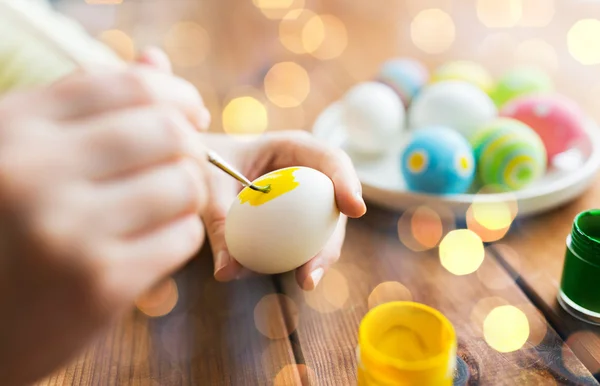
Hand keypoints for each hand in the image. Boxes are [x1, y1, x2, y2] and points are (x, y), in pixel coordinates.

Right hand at [0, 65, 208, 384]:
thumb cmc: (12, 226)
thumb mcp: (29, 152)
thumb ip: (90, 106)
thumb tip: (157, 61)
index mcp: (16, 128)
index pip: (131, 86)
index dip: (177, 96)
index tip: (191, 115)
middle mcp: (34, 172)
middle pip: (168, 132)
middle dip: (192, 147)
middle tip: (184, 166)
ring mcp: (67, 231)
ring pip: (183, 184)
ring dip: (189, 195)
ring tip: (166, 207)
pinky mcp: (99, 285)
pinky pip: (182, 237)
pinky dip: (180, 236)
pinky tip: (153, 243)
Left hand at [201, 131, 366, 289]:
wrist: (201, 167)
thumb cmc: (207, 163)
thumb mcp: (209, 185)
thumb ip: (218, 221)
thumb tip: (227, 272)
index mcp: (293, 148)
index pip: (331, 160)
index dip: (348, 182)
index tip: (355, 209)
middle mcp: (307, 175)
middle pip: (333, 205)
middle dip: (332, 239)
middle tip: (317, 267)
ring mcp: (304, 201)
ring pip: (324, 231)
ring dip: (318, 257)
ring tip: (306, 281)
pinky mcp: (295, 223)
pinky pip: (304, 243)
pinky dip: (299, 261)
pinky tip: (292, 278)